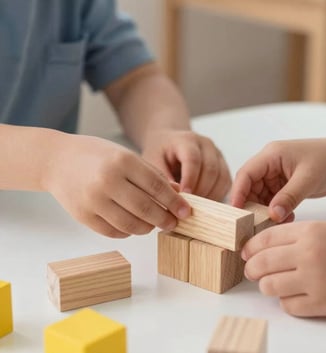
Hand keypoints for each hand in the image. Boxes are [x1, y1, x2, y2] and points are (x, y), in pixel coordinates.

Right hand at [44, 134, 190, 237]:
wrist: (56, 160)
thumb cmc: (96, 155)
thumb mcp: (126, 155)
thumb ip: (151, 174)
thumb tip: (176, 195)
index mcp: (122, 161)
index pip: (157, 187)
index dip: (175, 202)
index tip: (186, 211)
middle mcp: (108, 181)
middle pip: (146, 209)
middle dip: (165, 220)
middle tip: (173, 223)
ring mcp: (93, 201)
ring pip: (131, 225)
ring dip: (148, 228)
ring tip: (153, 224)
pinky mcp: (83, 216)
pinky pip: (113, 232)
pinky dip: (128, 232)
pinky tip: (133, 225)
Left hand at [142, 129, 231, 200]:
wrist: (169, 144)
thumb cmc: (159, 154)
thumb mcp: (152, 161)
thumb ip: (161, 177)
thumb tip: (174, 197)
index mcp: (187, 140)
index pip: (193, 159)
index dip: (190, 179)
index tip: (184, 196)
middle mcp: (206, 145)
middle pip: (210, 169)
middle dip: (200, 190)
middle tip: (188, 206)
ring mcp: (217, 154)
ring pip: (222, 177)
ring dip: (210, 195)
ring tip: (195, 207)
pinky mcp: (223, 166)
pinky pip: (226, 183)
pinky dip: (217, 195)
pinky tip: (203, 204)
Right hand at [231, 138, 325, 221]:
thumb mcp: (308, 179)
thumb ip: (289, 197)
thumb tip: (272, 216)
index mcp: (271, 155)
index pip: (246, 173)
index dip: (238, 192)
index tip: (237, 211)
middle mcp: (269, 164)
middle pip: (249, 186)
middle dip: (252, 205)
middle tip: (255, 223)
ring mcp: (274, 175)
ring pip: (259, 196)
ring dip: (265, 210)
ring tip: (275, 222)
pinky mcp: (282, 185)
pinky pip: (271, 201)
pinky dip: (276, 211)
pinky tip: (286, 218)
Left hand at [242, 221, 325, 316]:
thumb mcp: (323, 229)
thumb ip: (293, 236)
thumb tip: (263, 248)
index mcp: (308, 232)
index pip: (265, 238)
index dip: (250, 247)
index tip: (245, 253)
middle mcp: (308, 254)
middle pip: (262, 263)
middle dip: (250, 269)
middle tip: (250, 271)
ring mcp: (315, 280)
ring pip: (270, 286)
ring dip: (266, 286)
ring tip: (272, 284)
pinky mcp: (323, 304)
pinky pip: (289, 306)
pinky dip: (286, 302)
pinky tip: (293, 295)